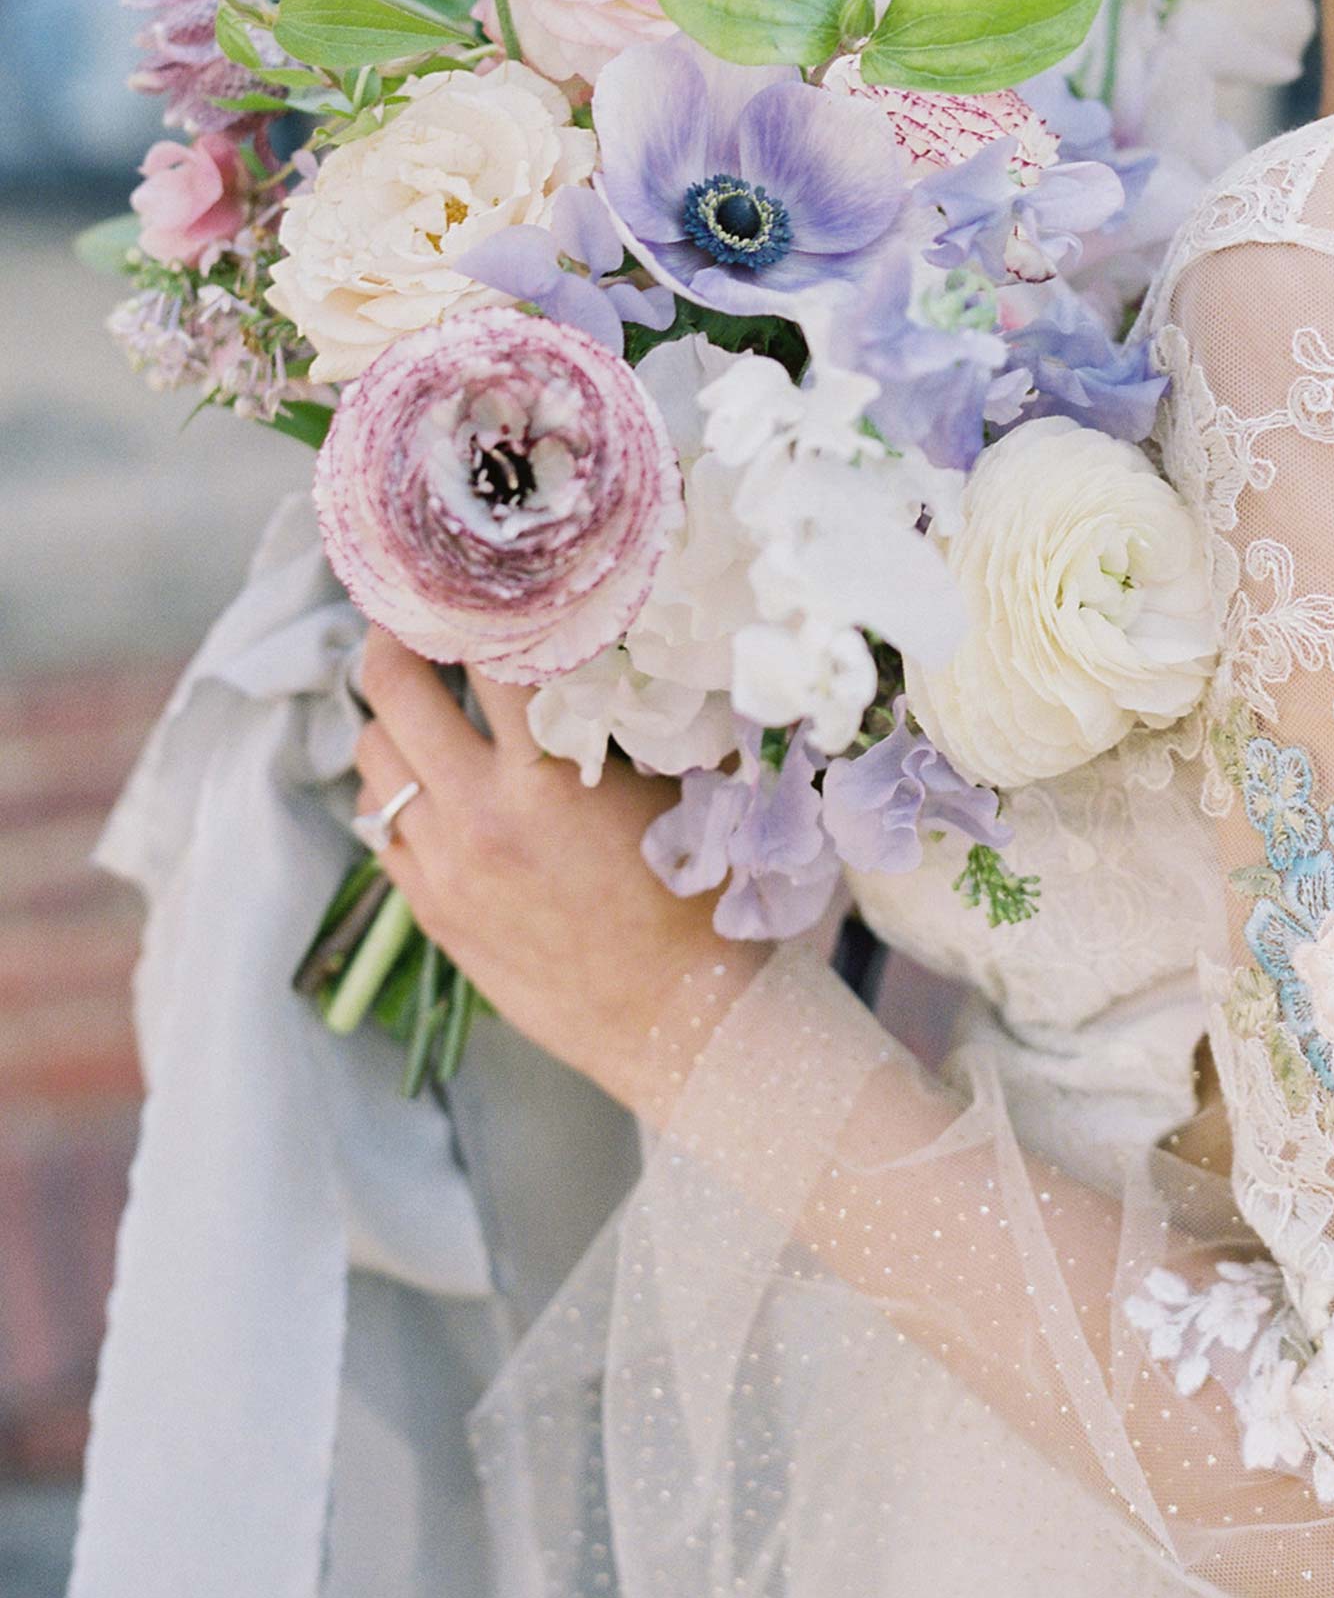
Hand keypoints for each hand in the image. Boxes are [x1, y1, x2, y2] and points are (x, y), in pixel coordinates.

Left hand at [352, 627, 756, 1114]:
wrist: (677, 1022)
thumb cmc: (697, 904)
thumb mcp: (668, 792)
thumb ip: (612, 721)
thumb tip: (578, 647)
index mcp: (547, 777)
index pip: (488, 653)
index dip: (479, 603)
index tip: (476, 575)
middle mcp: (479, 815)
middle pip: (392, 689)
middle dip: (395, 639)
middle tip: (412, 616)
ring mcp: (443, 866)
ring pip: (371, 756)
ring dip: (393, 720)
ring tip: (424, 707)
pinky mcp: (429, 909)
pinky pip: (378, 824)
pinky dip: (396, 791)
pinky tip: (432, 784)